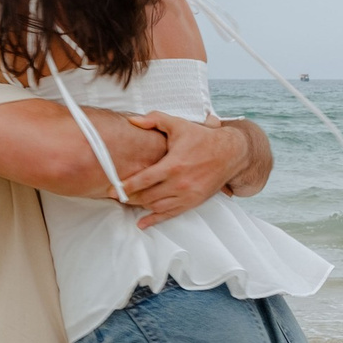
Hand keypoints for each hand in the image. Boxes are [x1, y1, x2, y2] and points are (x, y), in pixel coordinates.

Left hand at [121, 113, 253, 226]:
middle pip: (147, 196)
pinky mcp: (193, 202)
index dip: (126, 186)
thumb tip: (132, 120)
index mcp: (173, 165)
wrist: (230, 153)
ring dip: (140, 206)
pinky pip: (170, 214)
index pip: (144, 179)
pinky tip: (142, 223)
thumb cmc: (202, 138)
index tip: (112, 189)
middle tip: (115, 195)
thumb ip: (154, 120)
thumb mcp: (178, 124)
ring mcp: (187, 195)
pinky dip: (154, 220)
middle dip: (129, 197)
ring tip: (127, 202)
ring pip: (157, 206)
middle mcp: (179, 183)